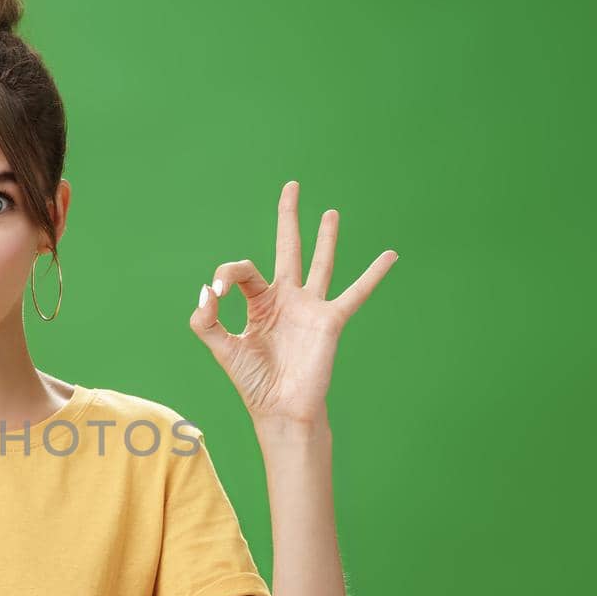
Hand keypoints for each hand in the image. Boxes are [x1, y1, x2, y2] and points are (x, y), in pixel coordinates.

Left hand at [189, 180, 395, 424]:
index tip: (216, 294)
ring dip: (326, 237)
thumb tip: (207, 290)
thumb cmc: (253, 382)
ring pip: (320, 263)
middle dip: (288, 217)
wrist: (280, 409)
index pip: (242, 271)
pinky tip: (390, 255)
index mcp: (258, 303)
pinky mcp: (330, 320)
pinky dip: (374, 274)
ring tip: (330, 212)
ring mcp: (310, 307)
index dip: (226, 276)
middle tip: (291, 186)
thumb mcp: (222, 349)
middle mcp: (286, 299)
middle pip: (288, 248)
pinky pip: (356, 292)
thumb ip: (206, 321)